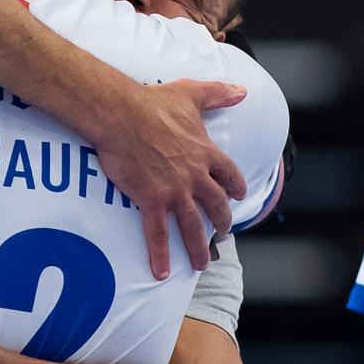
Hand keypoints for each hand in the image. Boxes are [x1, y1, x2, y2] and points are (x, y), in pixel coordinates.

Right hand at [90, 78, 247, 278]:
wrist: (122, 114)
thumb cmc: (153, 103)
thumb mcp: (191, 94)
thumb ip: (218, 93)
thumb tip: (242, 90)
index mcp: (204, 152)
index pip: (228, 174)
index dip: (235, 186)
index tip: (239, 196)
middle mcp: (195, 176)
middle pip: (215, 205)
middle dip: (221, 222)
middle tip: (222, 234)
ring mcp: (175, 191)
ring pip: (192, 226)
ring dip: (198, 248)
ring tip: (201, 264)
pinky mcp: (152, 200)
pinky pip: (158, 234)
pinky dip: (161, 255)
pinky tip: (162, 272)